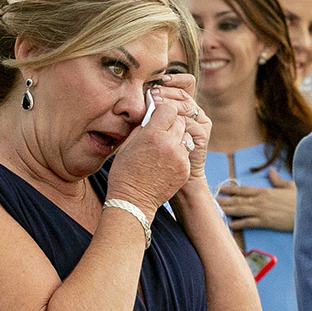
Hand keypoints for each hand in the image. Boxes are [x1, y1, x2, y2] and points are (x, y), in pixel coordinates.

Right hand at [109, 94, 189, 213]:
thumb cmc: (125, 172)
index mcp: (152, 134)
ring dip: (178, 138)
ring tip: (165, 147)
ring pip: (186, 136)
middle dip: (172, 124)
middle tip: (162, 132)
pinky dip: (179, 153)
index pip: (169, 109)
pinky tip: (167, 161)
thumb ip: (143, 127)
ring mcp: (180, 157)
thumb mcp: (128, 144)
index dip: (164, 112)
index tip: (159, 117)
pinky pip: (186, 152)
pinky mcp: (185, 169)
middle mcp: (169, 143)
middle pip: (180, 121)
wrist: (133, 201)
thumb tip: (152, 116)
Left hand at [154, 72, 209, 180]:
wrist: (169, 173)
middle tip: (153, 93)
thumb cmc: (155, 152)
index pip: (185, 84)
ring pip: (187, 106)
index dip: (174, 80)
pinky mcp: (202, 135)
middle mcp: (195, 112)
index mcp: (184, 106)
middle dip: (167, 92)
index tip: (160, 79)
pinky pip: (191, 123)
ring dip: (171, 104)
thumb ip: (151, 111)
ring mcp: (200, 123)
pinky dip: (178, 120)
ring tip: (155, 103)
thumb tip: (141, 94)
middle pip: (184, 94)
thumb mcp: (151, 127)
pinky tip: (165, 120)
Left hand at [216, 169, 295, 231]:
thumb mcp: (289, 186)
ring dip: (227, 210)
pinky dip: (239, 224)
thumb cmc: (301, 199)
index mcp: (265, 191)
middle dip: (223, 200)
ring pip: (240, 210)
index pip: (243, 189)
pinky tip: (229, 224)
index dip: (230, 189)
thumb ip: (277, 180)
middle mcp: (260, 200)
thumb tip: (271, 172)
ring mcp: (262, 211)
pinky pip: (249, 223)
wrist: (309, 210)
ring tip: (215, 210)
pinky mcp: (266, 222)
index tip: (219, 188)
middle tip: (210, 200)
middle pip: (238, 200)